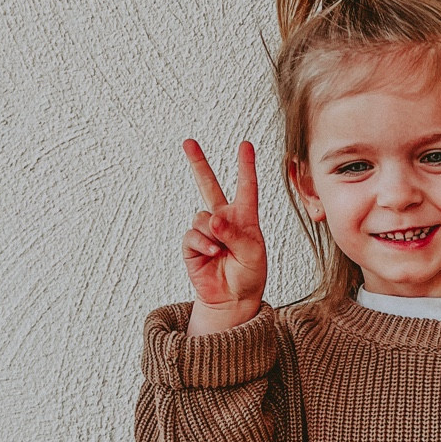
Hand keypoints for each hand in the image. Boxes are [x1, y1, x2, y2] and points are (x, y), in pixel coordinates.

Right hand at [182, 138, 267, 333]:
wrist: (232, 298)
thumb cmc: (249, 274)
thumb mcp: (252, 253)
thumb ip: (235, 233)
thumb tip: (212, 218)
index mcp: (244, 217)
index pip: (246, 187)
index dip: (246, 166)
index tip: (245, 145)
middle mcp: (224, 218)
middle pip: (209, 185)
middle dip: (198, 163)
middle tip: (188, 142)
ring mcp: (206, 230)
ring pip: (201, 217)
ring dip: (212, 234)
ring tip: (222, 251)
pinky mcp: (192, 244)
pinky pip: (192, 235)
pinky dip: (203, 245)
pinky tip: (213, 255)